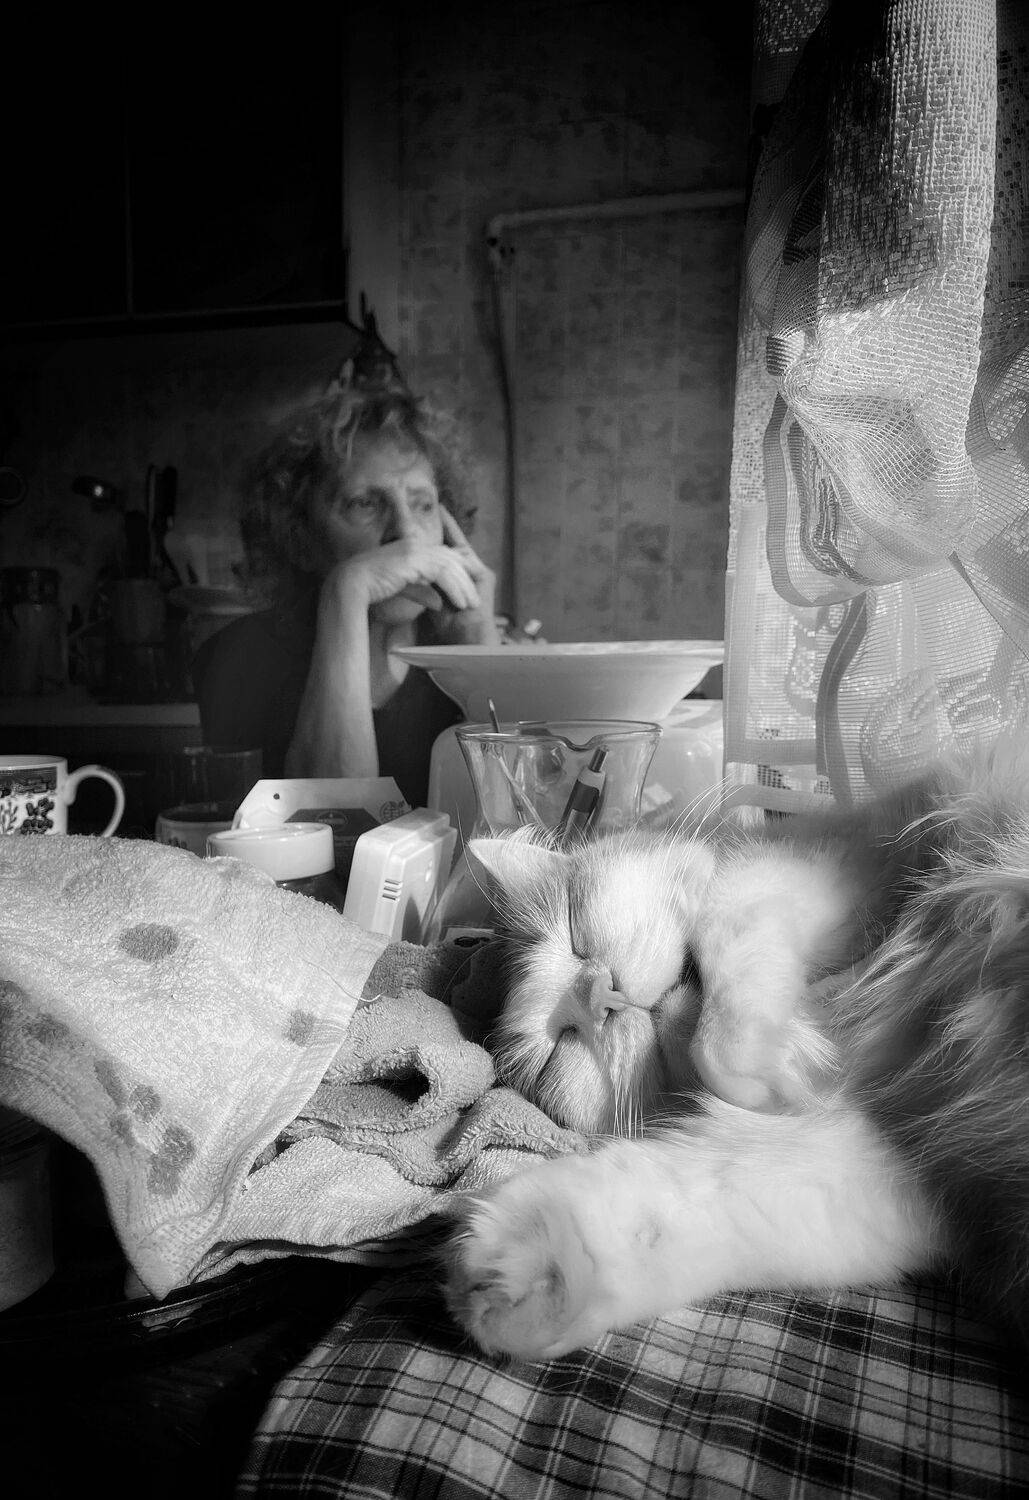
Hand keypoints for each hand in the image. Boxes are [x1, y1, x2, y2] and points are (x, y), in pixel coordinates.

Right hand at [334, 528, 481, 614]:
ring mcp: (415, 549)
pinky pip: (443, 574)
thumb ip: (421, 591)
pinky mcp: (414, 559)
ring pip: (450, 567)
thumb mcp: (402, 588)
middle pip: (450, 560)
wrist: (350, 584)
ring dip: (463, 587)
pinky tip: (461, 603)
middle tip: (475, 600)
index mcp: (411, 547)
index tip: (465, 592)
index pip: (441, 557)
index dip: (456, 574)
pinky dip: (454, 589)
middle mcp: (415, 544)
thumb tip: (437, 601)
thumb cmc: (370, 587)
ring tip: (471, 606)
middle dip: (465, 581)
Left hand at [435, 510, 498, 643]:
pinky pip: (465, 555)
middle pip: (455, 544)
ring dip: (449, 529)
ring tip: (438, 511)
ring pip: (460, 547)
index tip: (426, 519)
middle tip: (435, 504)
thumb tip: (404, 575)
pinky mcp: (483, 576)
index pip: (446, 553)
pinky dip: (455, 542)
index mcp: (459, 578)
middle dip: (445, 525)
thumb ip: (424, 586)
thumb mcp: (433, 601)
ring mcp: (479, 572)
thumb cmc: (450, 628)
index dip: (438, 536)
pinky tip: (445, 529)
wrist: (467, 643)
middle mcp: (471, 572)